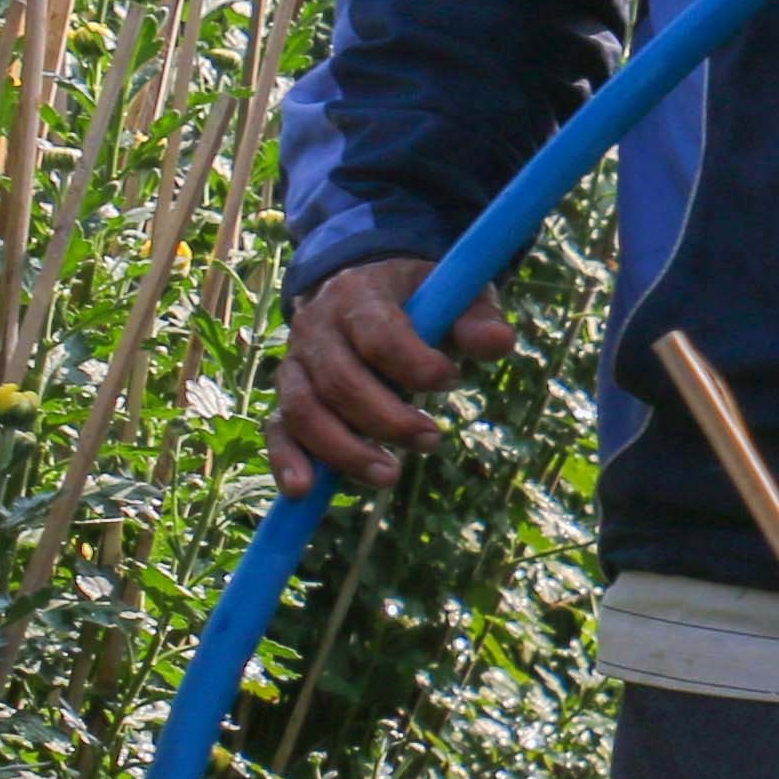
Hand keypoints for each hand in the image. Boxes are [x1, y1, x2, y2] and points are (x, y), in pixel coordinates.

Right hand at [270, 258, 511, 494]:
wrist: (366, 286)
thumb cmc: (420, 299)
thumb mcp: (455, 296)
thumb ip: (477, 319)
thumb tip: (500, 344)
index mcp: (360, 294)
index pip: (379, 336)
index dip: (416, 366)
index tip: (452, 378)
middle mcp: (316, 326)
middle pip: (340, 382)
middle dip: (387, 420)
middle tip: (433, 439)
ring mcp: (295, 362)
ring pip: (304, 411)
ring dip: (346, 450)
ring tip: (390, 476)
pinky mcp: (287, 394)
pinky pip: (278, 429)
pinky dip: (288, 460)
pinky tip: (306, 491)